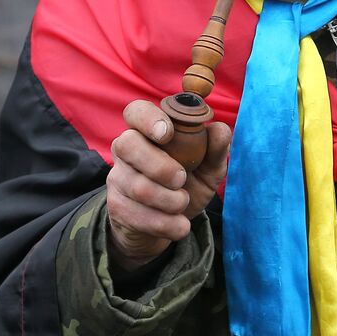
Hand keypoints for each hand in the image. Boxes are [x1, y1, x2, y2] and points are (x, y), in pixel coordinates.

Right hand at [106, 100, 230, 269]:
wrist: (170, 223)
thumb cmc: (188, 185)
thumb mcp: (208, 168)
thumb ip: (215, 149)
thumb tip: (220, 129)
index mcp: (148, 131)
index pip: (136, 111)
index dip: (149, 119)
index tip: (167, 134)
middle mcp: (126, 149)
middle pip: (127, 144)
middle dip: (159, 165)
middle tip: (181, 179)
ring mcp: (117, 178)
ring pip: (138, 186)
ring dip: (170, 200)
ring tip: (183, 203)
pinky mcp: (116, 207)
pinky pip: (139, 215)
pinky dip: (166, 224)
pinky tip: (179, 224)